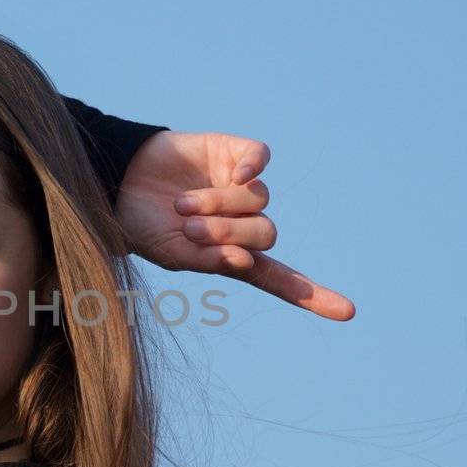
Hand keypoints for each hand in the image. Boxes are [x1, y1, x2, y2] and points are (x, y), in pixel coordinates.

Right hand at [115, 131, 355, 320]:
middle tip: (191, 228)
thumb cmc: (143, 225)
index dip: (313, 295)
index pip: (281, 279)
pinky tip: (240, 172)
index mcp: (233, 256)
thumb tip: (246, 262)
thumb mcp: (168, 253)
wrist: (118, 182)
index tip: (348, 312)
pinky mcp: (234, 154)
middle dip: (230, 233)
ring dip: (221, 205)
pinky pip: (261, 158)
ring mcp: (241, 187)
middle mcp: (244, 223)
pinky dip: (255, 166)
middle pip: (266, 234)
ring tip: (183, 205)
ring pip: (258, 199)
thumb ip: (205, 261)